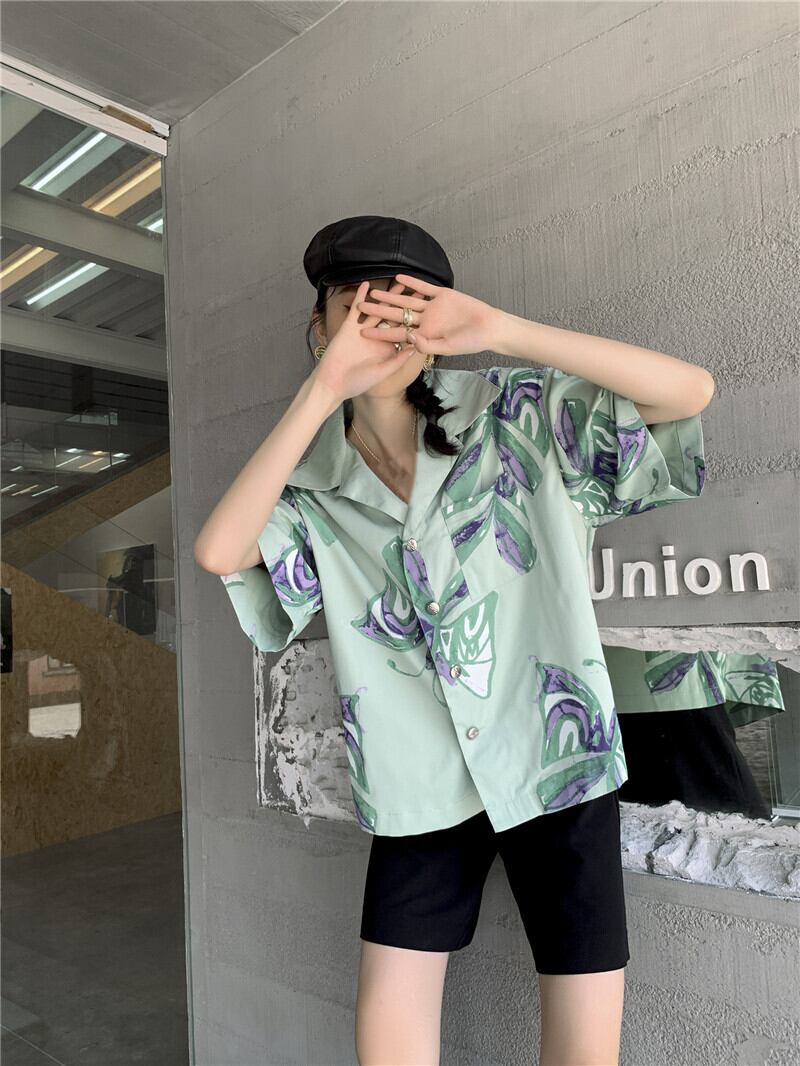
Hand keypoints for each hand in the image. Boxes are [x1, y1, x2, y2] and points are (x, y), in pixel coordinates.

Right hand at [311, 280, 420, 403]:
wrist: (333, 383)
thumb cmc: (358, 382)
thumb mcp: (383, 371)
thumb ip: (399, 360)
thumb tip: (416, 347)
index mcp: (387, 349)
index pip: (403, 332)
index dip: (416, 322)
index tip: (429, 312)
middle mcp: (377, 338)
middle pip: (394, 317)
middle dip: (405, 305)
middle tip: (417, 291)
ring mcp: (362, 331)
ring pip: (377, 310)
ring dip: (386, 297)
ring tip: (397, 284)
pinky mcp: (349, 327)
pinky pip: (356, 309)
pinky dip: (360, 297)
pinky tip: (367, 284)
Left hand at [356, 273, 504, 356]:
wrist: (489, 327)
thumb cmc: (470, 342)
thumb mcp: (447, 347)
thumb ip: (426, 344)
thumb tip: (408, 338)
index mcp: (424, 335)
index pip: (397, 334)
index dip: (380, 332)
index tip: (362, 331)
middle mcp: (425, 321)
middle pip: (397, 315)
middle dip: (379, 312)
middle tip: (360, 307)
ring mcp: (432, 307)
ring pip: (407, 301)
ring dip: (391, 296)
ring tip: (374, 291)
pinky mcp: (442, 294)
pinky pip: (423, 288)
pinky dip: (411, 283)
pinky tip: (397, 278)